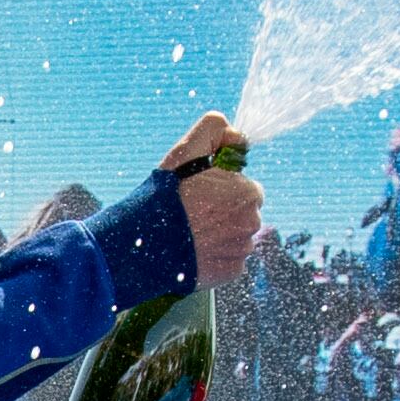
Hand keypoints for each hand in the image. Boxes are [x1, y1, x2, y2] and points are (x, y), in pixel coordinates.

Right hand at [161, 111, 262, 286]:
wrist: (146, 244)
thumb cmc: (166, 195)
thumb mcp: (186, 149)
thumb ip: (215, 128)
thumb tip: (237, 135)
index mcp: (249, 192)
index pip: (247, 186)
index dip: (224, 186)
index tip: (202, 190)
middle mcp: (253, 223)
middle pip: (244, 212)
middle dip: (224, 209)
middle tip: (195, 211)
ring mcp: (243, 250)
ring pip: (237, 236)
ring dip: (220, 232)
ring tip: (191, 231)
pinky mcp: (232, 272)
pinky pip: (230, 259)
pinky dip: (216, 255)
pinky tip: (195, 249)